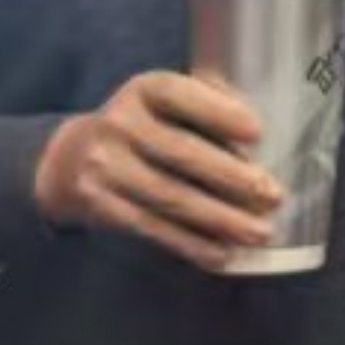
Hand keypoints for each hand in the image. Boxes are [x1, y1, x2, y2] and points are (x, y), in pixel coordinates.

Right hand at [34, 72, 278, 270]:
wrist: (70, 158)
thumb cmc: (146, 127)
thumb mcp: (166, 103)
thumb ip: (209, 103)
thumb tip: (267, 130)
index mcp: (143, 89)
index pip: (178, 94)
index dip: (218, 112)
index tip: (258, 132)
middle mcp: (119, 123)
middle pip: (181, 153)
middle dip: (232, 177)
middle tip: (274, 196)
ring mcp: (105, 166)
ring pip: (170, 197)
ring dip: (220, 219)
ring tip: (259, 232)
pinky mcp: (101, 204)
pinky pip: (152, 228)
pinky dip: (190, 244)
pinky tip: (222, 255)